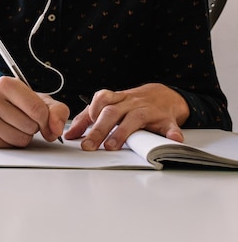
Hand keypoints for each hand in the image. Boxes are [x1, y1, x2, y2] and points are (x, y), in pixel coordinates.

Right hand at [0, 76, 69, 147]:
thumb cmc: (16, 103)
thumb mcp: (40, 99)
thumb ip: (57, 110)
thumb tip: (56, 129)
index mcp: (6, 84)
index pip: (36, 109)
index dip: (47, 120)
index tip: (46, 122)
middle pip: (30, 125)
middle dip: (34, 126)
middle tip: (25, 119)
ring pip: (21, 139)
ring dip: (25, 136)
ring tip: (16, 125)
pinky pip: (10, 147)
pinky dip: (13, 143)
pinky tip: (7, 131)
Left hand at [63, 83, 189, 150]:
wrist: (164, 95)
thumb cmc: (130, 104)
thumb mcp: (108, 107)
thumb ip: (87, 119)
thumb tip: (69, 135)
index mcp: (117, 99)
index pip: (101, 100)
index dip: (92, 111)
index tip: (84, 127)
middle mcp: (131, 103)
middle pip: (113, 113)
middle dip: (99, 129)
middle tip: (89, 146)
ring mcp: (149, 111)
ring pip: (135, 119)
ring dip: (123, 133)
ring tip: (112, 146)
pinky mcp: (167, 120)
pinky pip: (170, 126)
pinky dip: (172, 133)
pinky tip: (173, 140)